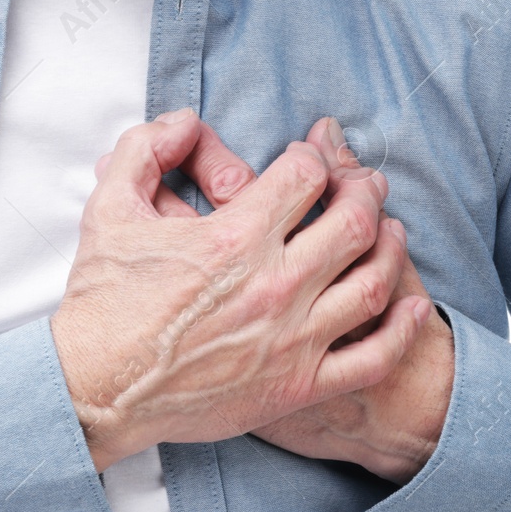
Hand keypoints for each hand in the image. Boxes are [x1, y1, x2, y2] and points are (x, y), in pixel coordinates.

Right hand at [51, 109, 430, 471]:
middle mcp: (274, 285)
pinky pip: (373, 355)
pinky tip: (413, 305)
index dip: (315, 158)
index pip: (307, 176)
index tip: (310, 162)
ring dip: (392, 248)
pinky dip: (403, 327)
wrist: (96, 390)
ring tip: (390, 232)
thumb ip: (146, 148)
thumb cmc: (102, 303)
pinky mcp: (298, 386)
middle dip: (365, 191)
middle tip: (365, 184)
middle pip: (355, 221)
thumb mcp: (109, 208)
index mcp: (235, 238)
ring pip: (375, 281)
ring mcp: (293, 339)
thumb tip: (186, 121)